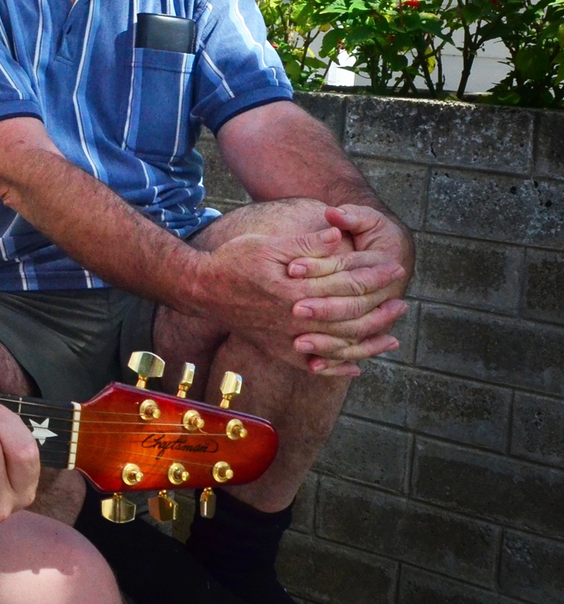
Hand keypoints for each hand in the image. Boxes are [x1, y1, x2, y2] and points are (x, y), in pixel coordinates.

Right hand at [195, 220, 405, 374]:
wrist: (201, 289)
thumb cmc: (233, 261)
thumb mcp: (266, 244)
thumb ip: (304, 243)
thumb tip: (337, 236)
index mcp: (295, 290)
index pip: (346, 284)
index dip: (373, 276)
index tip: (394, 268)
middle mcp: (294, 320)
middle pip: (349, 320)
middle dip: (379, 311)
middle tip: (402, 302)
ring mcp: (286, 339)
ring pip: (337, 347)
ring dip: (368, 342)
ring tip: (391, 336)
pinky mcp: (278, 350)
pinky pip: (314, 365)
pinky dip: (337, 367)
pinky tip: (356, 366)